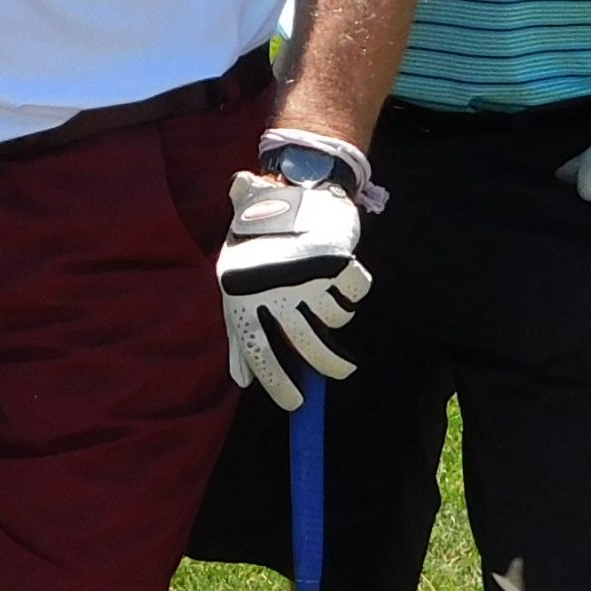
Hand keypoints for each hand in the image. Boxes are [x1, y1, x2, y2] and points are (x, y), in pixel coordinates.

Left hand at [217, 171, 371, 413]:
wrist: (289, 187)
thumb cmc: (258, 240)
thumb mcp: (235, 282)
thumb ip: (239, 333)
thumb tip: (241, 380)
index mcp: (241, 295)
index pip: (259, 352)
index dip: (278, 383)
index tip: (294, 403)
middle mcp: (270, 289)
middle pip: (306, 346)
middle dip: (327, 366)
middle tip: (339, 371)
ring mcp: (302, 275)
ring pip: (335, 321)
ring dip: (339, 318)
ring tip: (332, 304)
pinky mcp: (332, 260)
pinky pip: (354, 293)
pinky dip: (354, 291)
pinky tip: (343, 278)